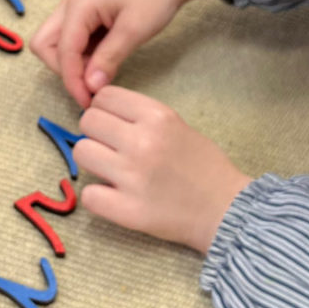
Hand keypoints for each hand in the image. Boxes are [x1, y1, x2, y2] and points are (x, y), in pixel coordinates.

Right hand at [29, 0, 227, 106]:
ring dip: (72, 64)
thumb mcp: (134, 30)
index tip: (88, 100)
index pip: (62, 51)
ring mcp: (76, 9)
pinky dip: (82, 56)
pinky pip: (72, 41)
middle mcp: (70, 5)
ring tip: (102, 71)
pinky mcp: (85, 16)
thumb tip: (90, 87)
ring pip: (55, 44)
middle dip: (63, 69)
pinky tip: (105, 61)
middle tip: (91, 82)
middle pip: (44, 45)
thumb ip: (109, 59)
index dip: (72, 80)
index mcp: (79, 5)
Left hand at [73, 86, 251, 254]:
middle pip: (88, 122)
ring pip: (82, 153)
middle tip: (110, 148)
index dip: (104, 109)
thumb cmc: (204, 166)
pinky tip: (114, 196)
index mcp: (157, 116)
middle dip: (96, 134)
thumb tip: (100, 113)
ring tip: (112, 171)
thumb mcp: (178, 125)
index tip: (112, 123)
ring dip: (93, 161)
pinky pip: (88, 194)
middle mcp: (142, 142)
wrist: (227, 209)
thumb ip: (141, 117)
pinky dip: (98, 195)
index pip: (104, 97)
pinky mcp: (128, 210)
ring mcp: (132, 177)